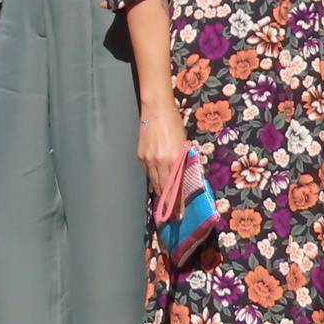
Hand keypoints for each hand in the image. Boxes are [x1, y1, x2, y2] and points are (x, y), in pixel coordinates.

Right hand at [137, 101, 189, 222]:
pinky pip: (147, 172)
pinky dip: (152, 178)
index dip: (177, 202)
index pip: (176, 186)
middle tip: (172, 214)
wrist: (156, 109)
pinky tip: (155, 183)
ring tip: (164, 202)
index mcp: (173, 158)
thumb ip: (181, 160)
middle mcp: (159, 161)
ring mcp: (147, 159)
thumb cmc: (174, 123)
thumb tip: (182, 176)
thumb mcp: (183, 143)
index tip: (179, 214)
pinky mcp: (140, 155)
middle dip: (168, 202)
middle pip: (163, 188)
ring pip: (154, 181)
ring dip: (160, 192)